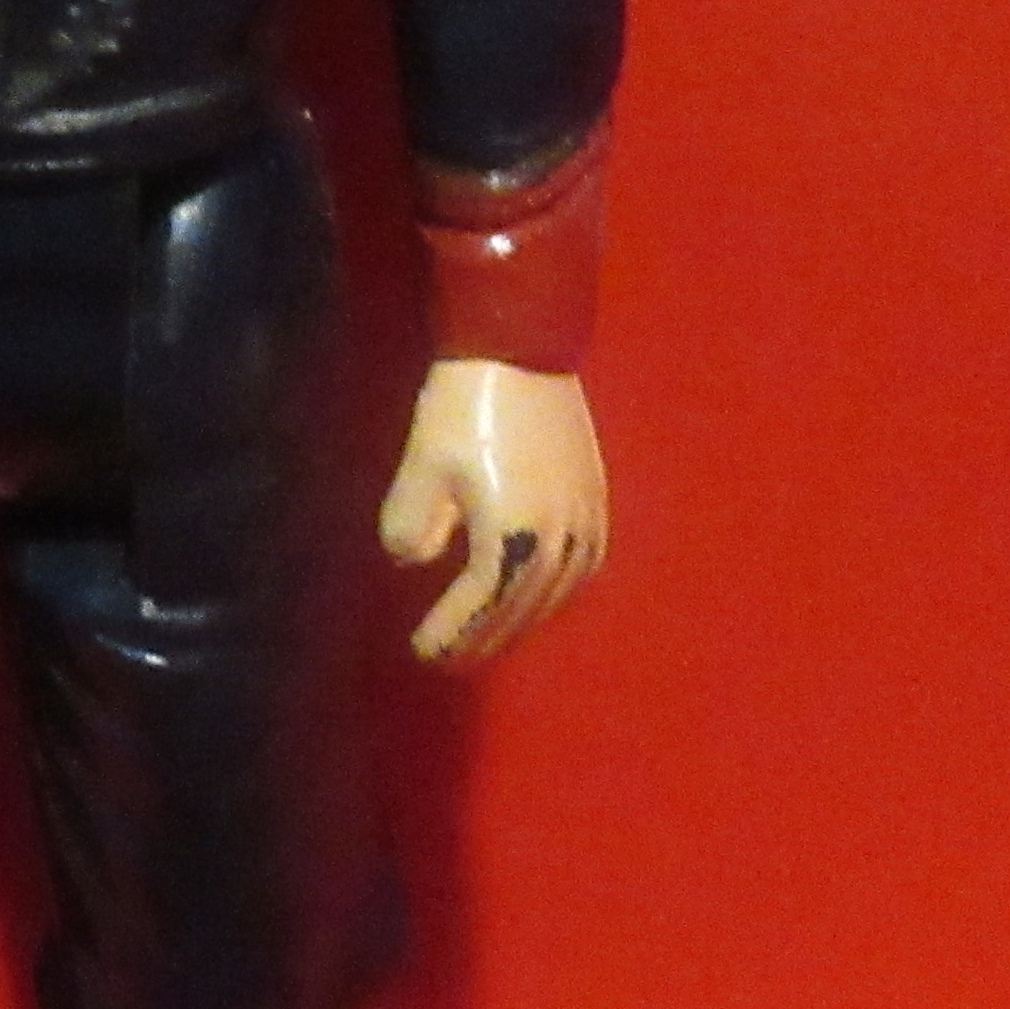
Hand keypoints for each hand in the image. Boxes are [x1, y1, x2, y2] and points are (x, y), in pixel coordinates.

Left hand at [376, 359, 606, 666]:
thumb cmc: (463, 406)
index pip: (480, 604)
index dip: (451, 632)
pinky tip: (533, 598)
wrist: (522, 348)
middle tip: (451, 660)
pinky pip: (579, 570)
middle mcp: (560, 540)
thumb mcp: (421, 468)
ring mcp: (586, 523)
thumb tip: (412, 563)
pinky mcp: (596, 503)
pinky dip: (552, 595)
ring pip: (555, 594)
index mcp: (515, 537)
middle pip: (521, 609)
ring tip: (487, 640)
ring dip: (520, 623)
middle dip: (484, 639)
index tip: (423, 651)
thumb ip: (412, 528)